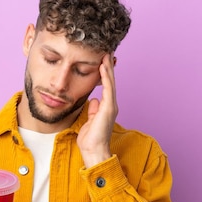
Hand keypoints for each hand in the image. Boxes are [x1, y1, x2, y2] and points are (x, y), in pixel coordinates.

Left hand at [77, 53, 117, 167]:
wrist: (94, 151)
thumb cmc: (90, 139)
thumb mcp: (89, 121)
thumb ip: (93, 110)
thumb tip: (93, 100)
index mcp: (106, 107)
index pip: (105, 85)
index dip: (104, 72)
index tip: (102, 59)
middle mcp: (110, 104)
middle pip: (110, 80)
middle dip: (108, 65)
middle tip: (107, 50)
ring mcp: (111, 106)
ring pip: (110, 82)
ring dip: (108, 67)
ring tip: (106, 53)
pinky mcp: (109, 108)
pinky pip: (108, 89)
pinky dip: (105, 77)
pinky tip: (103, 67)